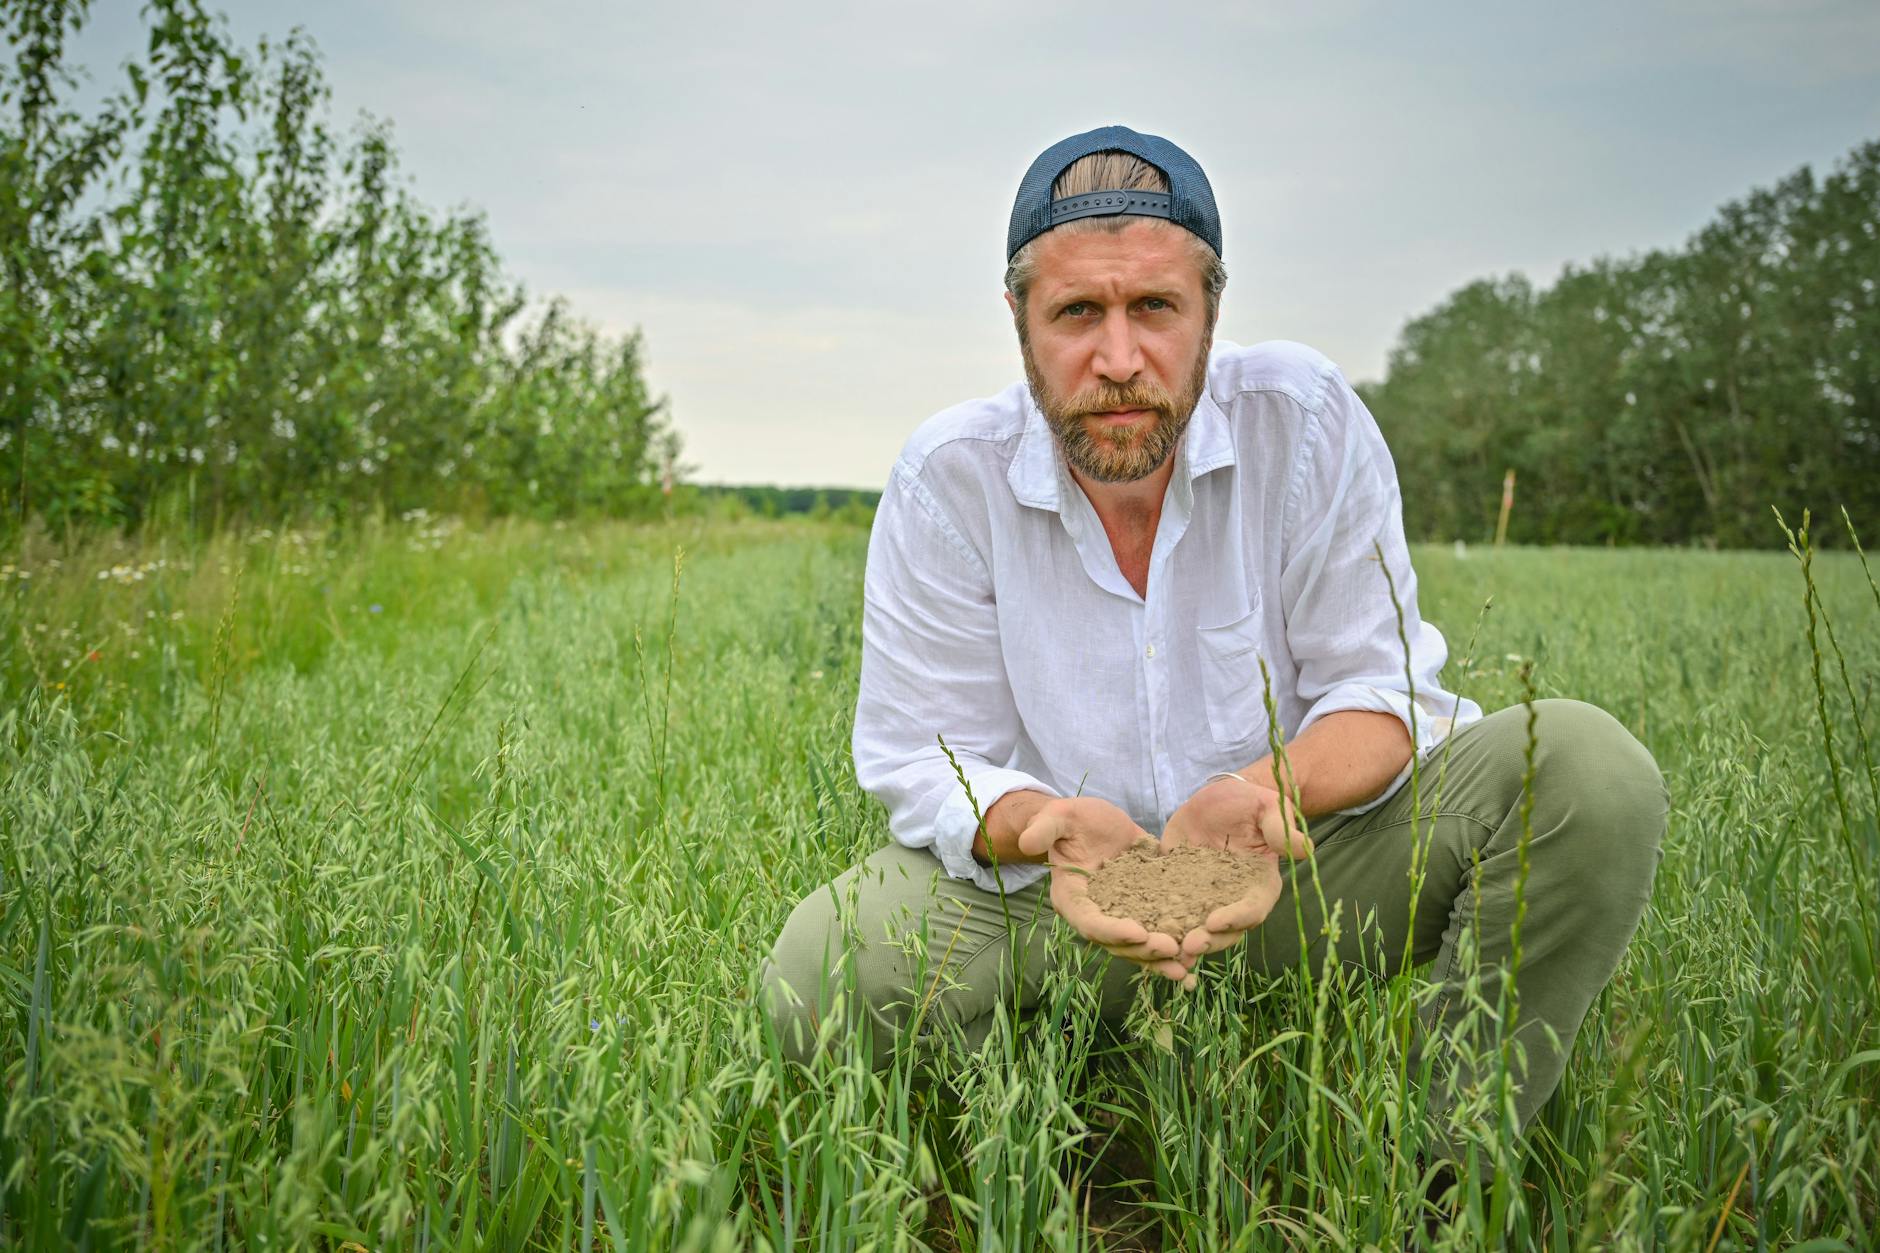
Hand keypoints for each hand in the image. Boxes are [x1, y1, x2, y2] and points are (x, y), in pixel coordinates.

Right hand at [1013, 797, 1192, 983]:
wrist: (1093, 822)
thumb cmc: (1072, 819)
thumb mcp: (1058, 816)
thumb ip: (1044, 828)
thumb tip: (1028, 841)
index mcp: (1072, 898)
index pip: (1090, 922)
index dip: (1112, 930)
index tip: (1138, 931)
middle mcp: (1095, 914)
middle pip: (1118, 943)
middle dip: (1145, 950)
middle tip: (1173, 949)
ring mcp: (1119, 915)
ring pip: (1139, 946)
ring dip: (1162, 959)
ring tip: (1188, 968)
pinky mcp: (1142, 909)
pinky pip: (1157, 932)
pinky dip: (1176, 945)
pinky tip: (1198, 954)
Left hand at [1160, 774, 1312, 962]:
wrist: (1220, 797)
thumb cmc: (1251, 802)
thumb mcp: (1268, 808)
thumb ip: (1280, 829)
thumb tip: (1305, 848)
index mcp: (1260, 884)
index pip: (1253, 908)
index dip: (1236, 918)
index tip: (1214, 921)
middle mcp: (1234, 900)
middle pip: (1224, 930)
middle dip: (1207, 941)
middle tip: (1186, 947)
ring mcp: (1205, 898)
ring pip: (1197, 929)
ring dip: (1182, 942)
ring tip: (1165, 951)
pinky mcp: (1179, 890)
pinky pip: (1169, 910)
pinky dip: (1158, 924)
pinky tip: (1141, 932)